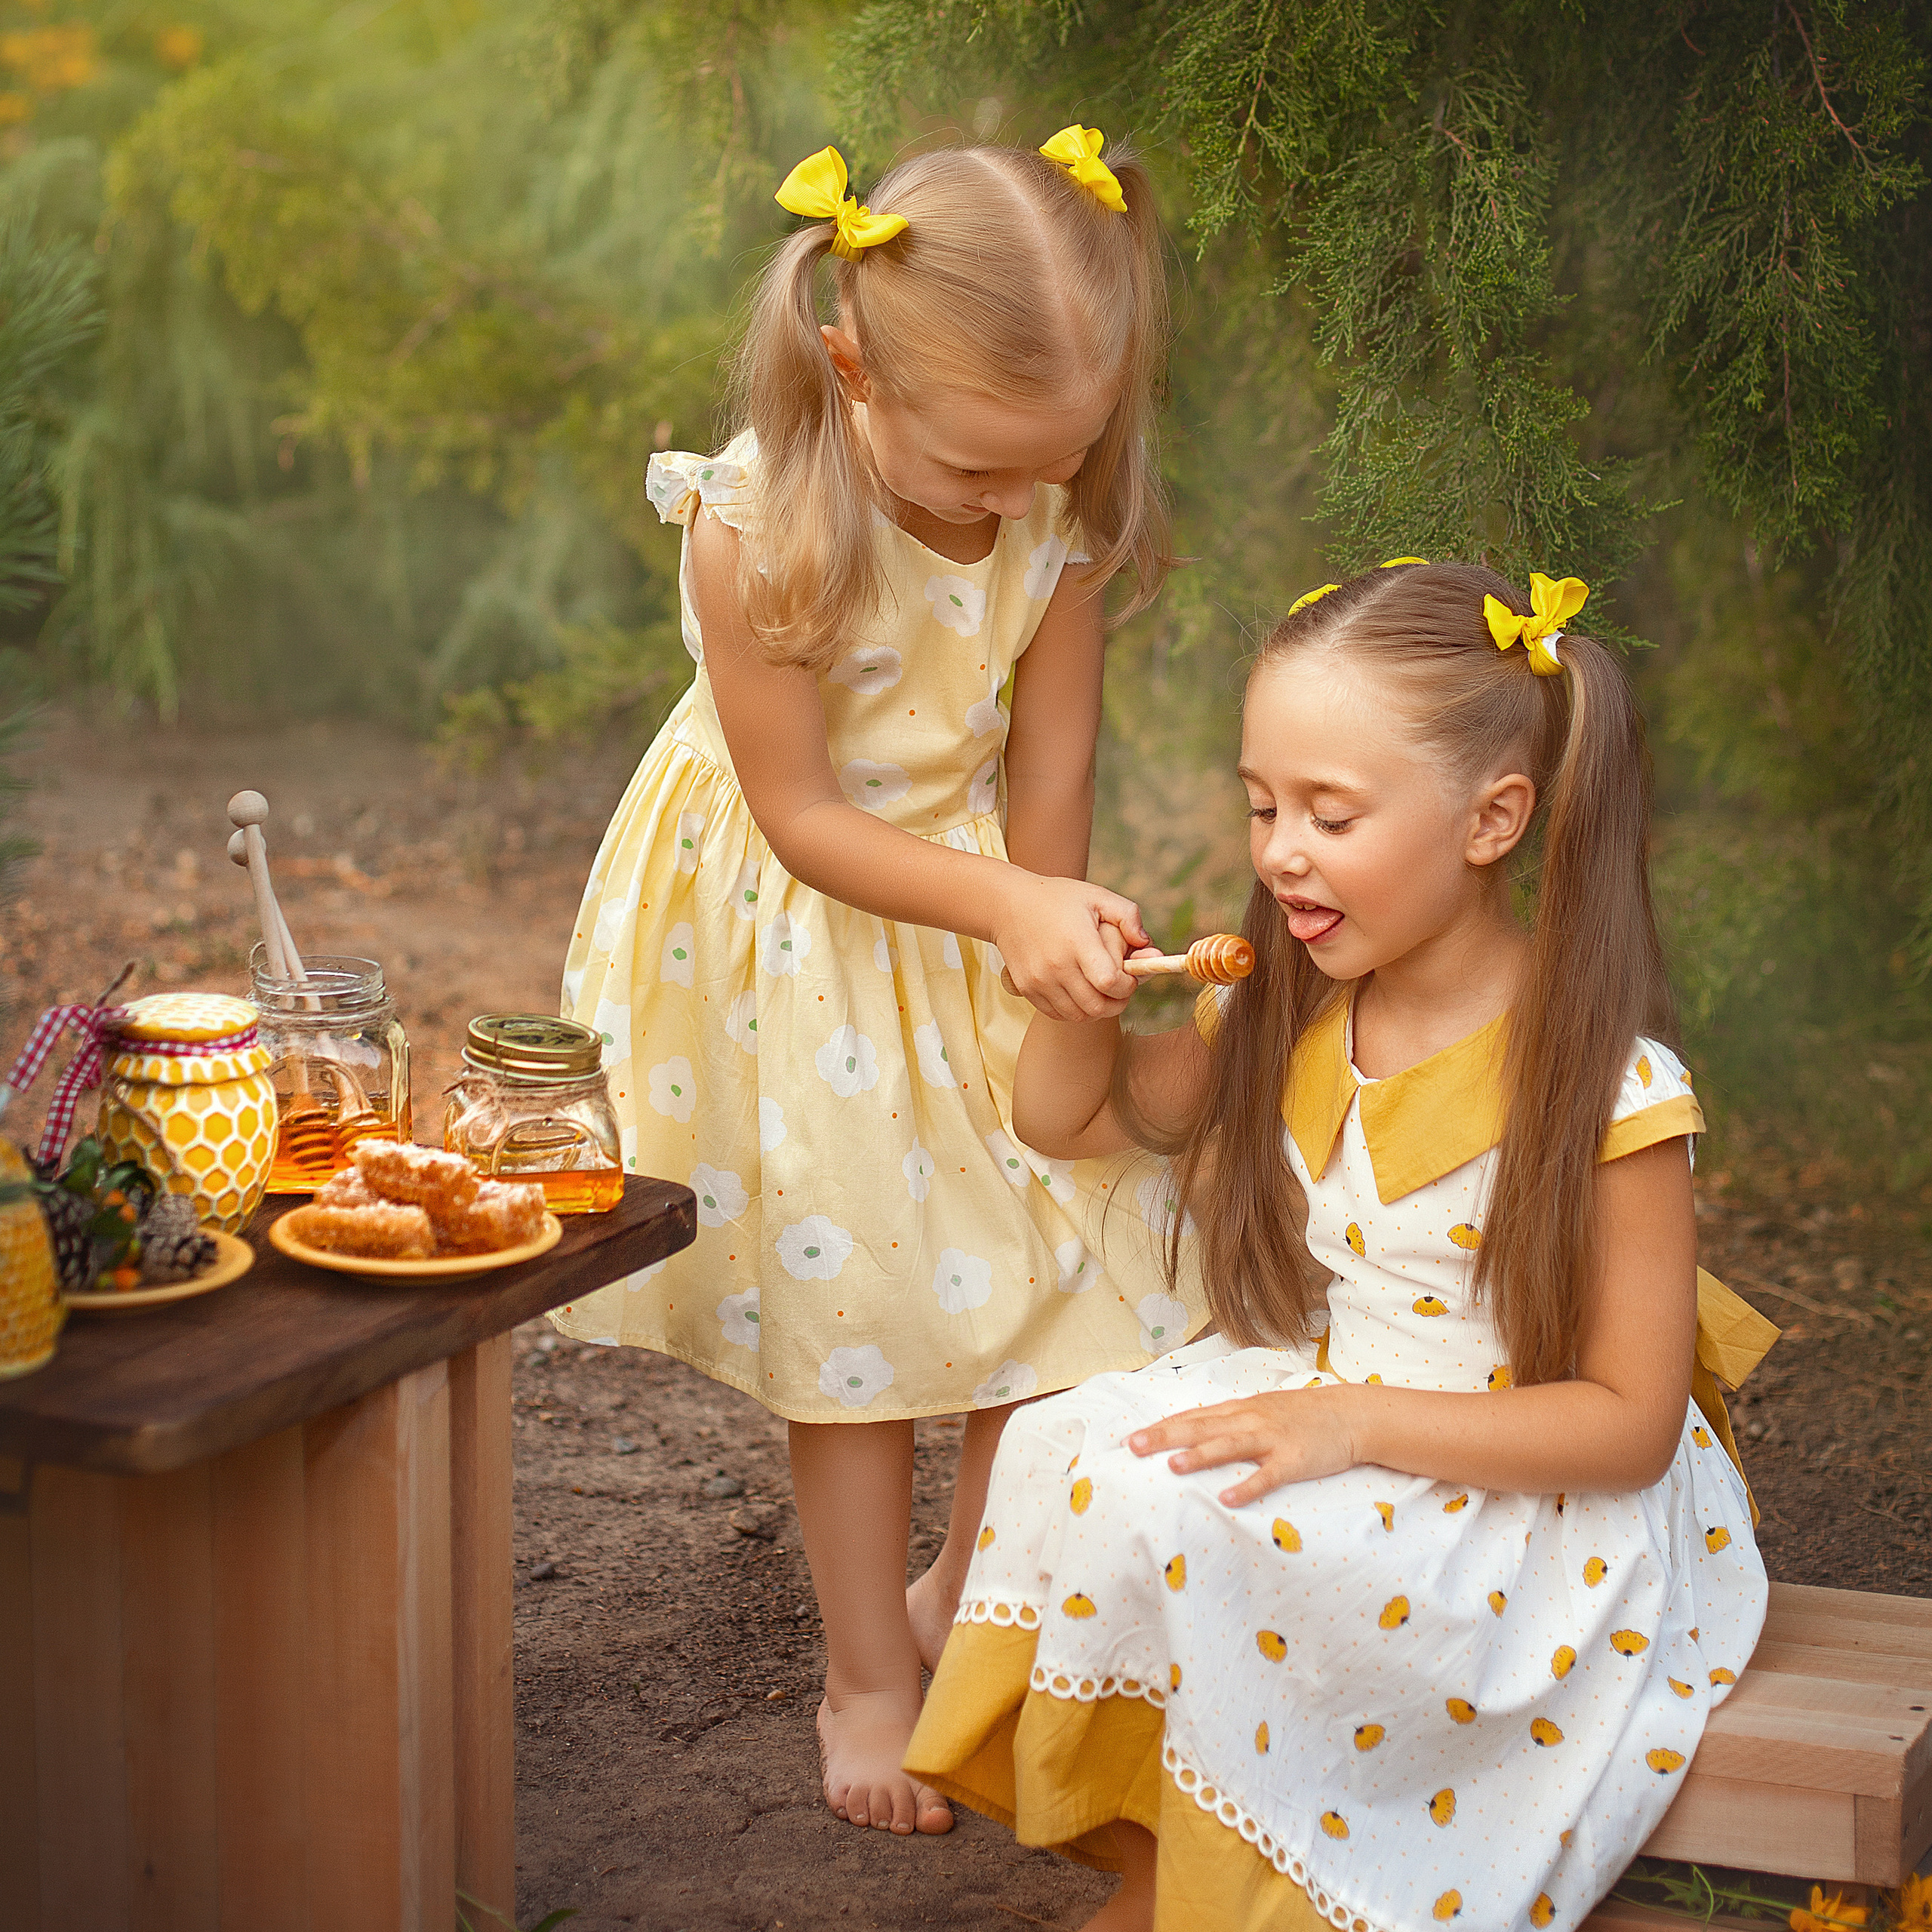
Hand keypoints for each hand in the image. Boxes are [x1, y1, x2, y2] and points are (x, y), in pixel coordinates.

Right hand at [993, 872, 1147, 1020]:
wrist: (1007, 904)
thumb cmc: (1059, 898)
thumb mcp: (1097, 896)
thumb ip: (1128, 916)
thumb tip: (1147, 945)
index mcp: (1077, 941)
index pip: (1110, 982)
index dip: (1128, 986)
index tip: (1130, 977)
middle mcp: (1056, 965)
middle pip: (1098, 1006)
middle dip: (1118, 1002)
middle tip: (1121, 989)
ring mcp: (1039, 980)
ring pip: (1080, 1015)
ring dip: (1098, 1009)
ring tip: (1102, 992)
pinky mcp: (1027, 989)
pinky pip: (1059, 1014)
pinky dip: (1076, 1011)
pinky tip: (1081, 993)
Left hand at [1129, 1386, 1361, 1506]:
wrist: (1349, 1414)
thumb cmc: (1301, 1416)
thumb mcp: (1262, 1411)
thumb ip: (1231, 1422)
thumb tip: (1195, 1435)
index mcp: (1240, 1410)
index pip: (1193, 1417)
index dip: (1162, 1426)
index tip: (1130, 1437)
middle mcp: (1249, 1420)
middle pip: (1201, 1427)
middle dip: (1165, 1436)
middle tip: (1134, 1446)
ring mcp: (1271, 1439)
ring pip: (1229, 1445)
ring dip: (1200, 1455)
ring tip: (1171, 1466)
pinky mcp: (1293, 1459)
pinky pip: (1267, 1475)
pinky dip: (1247, 1486)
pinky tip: (1227, 1499)